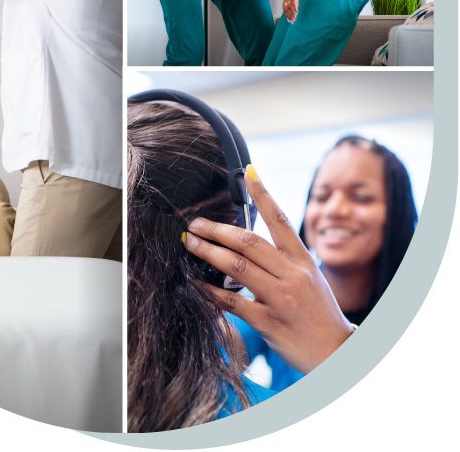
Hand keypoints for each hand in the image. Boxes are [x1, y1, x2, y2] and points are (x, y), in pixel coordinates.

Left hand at [182, 165, 354, 374]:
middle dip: (218, 229)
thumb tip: (247, 240)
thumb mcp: (309, 278)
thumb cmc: (318, 313)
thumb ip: (282, 260)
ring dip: (209, 252)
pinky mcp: (269, 322)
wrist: (337, 354)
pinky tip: (194, 283)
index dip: (263, 194)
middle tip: (195, 222)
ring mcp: (281, 298)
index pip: (280, 219)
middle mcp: (293, 275)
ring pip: (237, 267)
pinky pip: (232, 303)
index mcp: (303, 260)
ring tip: (189, 243)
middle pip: (249, 241)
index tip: (248, 172)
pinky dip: (209, 291)